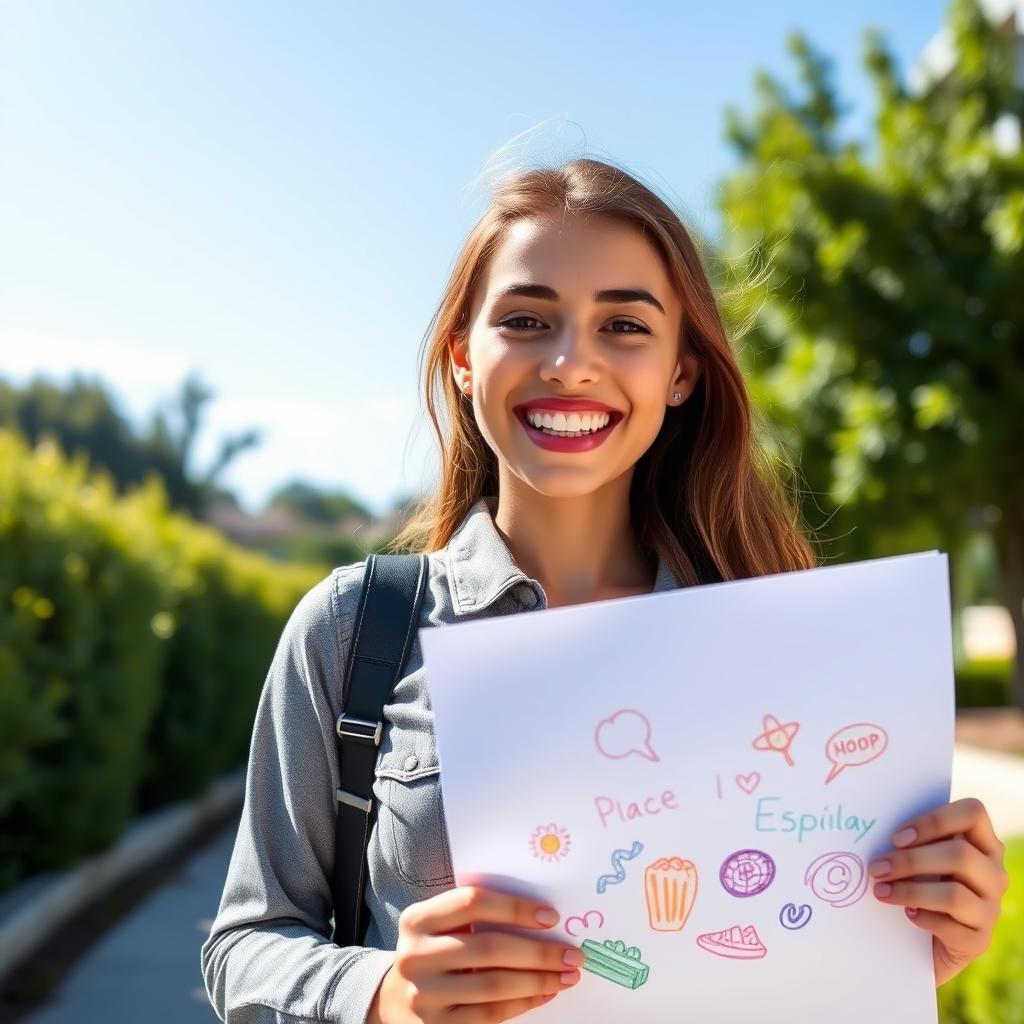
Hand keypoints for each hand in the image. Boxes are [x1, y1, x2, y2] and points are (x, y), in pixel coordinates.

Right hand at [367, 885, 582, 1022]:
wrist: (395, 999)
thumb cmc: (435, 950)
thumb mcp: (440, 924)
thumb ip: (476, 915)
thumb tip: (542, 917)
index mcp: (417, 919)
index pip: (472, 902)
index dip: (515, 908)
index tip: (551, 916)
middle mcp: (415, 956)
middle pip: (489, 948)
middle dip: (539, 951)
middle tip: (572, 953)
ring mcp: (424, 996)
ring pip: (494, 985)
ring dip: (539, 980)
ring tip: (566, 975)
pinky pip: (490, 1014)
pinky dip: (524, 1003)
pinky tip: (544, 993)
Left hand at [868, 796, 1009, 985]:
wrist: (923, 940)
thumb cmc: (917, 884)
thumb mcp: (919, 858)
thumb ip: (911, 840)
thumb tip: (872, 825)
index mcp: (982, 843)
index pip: (973, 813)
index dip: (935, 821)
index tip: (897, 838)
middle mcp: (994, 873)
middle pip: (961, 855)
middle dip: (910, 860)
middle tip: (876, 868)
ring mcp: (990, 909)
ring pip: (955, 894)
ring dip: (910, 891)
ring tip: (880, 891)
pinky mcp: (979, 941)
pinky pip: (952, 929)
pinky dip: (924, 919)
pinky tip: (908, 915)